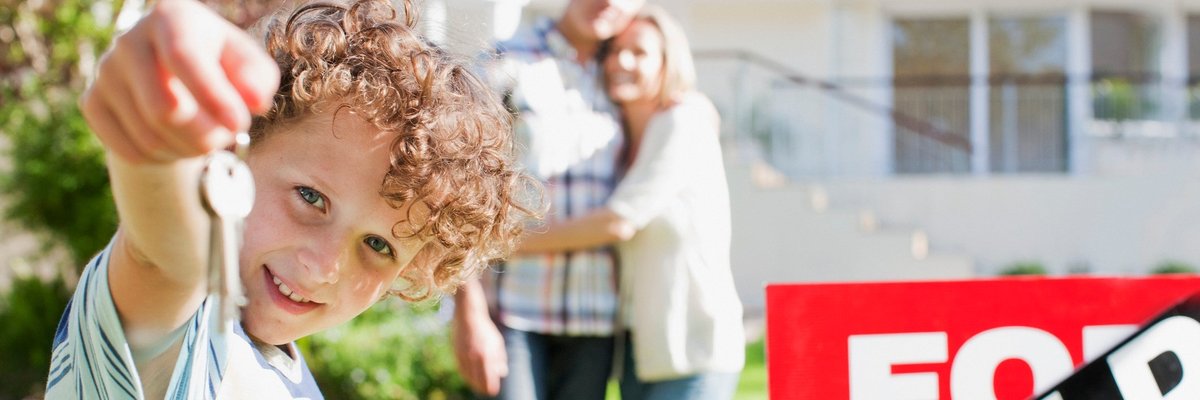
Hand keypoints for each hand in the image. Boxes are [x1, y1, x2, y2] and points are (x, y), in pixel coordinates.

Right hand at [81, 0, 278, 163]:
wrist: (173, 72)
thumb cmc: (220, 65)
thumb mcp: (248, 64)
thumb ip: (258, 79)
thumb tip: (255, 102)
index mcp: (170, 17)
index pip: (183, 57)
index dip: (213, 96)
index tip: (240, 123)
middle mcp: (129, 40)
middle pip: (164, 109)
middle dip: (206, 135)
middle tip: (228, 136)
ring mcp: (105, 72)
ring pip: (150, 137)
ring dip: (189, 150)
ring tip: (206, 138)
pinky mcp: (92, 102)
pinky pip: (130, 151)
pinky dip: (163, 159)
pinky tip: (177, 142)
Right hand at [452, 308, 508, 395]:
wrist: (468, 316)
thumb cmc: (486, 329)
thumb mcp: (497, 342)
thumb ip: (500, 358)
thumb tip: (502, 373)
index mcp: (487, 355)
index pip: (489, 378)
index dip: (491, 387)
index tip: (493, 392)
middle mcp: (475, 357)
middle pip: (478, 380)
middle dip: (483, 387)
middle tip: (487, 391)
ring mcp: (464, 356)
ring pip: (468, 376)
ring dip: (474, 383)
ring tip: (479, 387)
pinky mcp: (457, 353)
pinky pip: (461, 370)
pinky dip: (466, 376)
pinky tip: (470, 378)